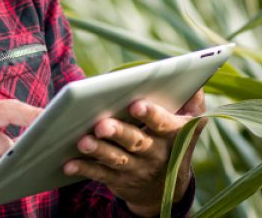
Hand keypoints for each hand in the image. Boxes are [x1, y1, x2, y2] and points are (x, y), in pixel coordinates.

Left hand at [63, 90, 205, 216]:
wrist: (166, 186)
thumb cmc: (172, 138)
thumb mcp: (190, 122)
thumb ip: (192, 99)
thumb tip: (192, 76)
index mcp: (175, 133)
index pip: (164, 123)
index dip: (151, 115)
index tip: (136, 105)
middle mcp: (157, 153)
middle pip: (137, 142)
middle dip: (120, 132)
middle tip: (102, 124)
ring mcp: (138, 169)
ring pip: (117, 159)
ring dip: (99, 150)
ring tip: (83, 140)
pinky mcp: (120, 180)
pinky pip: (101, 174)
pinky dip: (84, 168)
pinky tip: (69, 163)